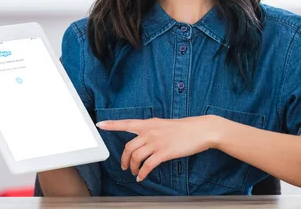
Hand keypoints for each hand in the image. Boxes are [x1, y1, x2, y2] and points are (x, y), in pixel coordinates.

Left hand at [96, 115, 221, 181]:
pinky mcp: (164, 152)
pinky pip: (148, 165)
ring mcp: (157, 142)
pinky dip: (143, 173)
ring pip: (136, 157)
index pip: (126, 123)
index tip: (100, 125)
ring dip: (133, 167)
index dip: (112, 124)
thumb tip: (143, 137)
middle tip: (125, 166)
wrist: (200, 130)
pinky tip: (142, 176)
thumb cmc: (184, 128)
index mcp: (149, 123)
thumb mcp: (164, 124)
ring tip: (135, 173)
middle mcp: (150, 131)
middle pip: (128, 147)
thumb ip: (152, 129)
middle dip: (124, 159)